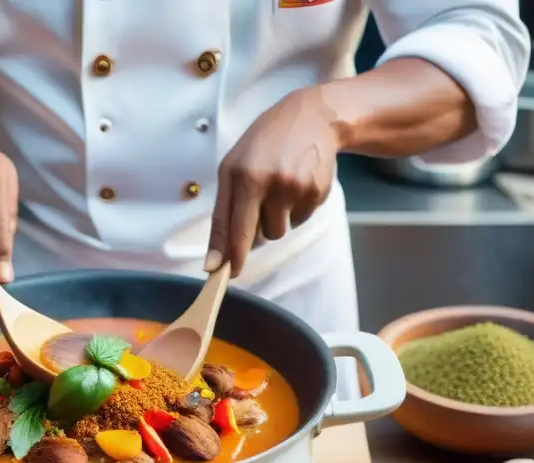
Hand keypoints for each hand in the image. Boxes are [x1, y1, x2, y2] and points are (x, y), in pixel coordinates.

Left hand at [206, 87, 340, 277]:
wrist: (313, 117)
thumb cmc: (265, 144)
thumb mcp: (234, 166)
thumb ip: (224, 211)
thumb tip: (216, 258)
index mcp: (244, 175)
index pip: (232, 225)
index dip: (227, 253)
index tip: (219, 274)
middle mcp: (270, 182)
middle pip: (258, 235)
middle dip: (251, 241)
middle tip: (252, 224)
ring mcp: (297, 188)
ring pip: (279, 231)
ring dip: (275, 219)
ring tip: (277, 188)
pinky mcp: (318, 193)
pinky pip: (299, 220)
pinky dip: (294, 210)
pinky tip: (295, 183)